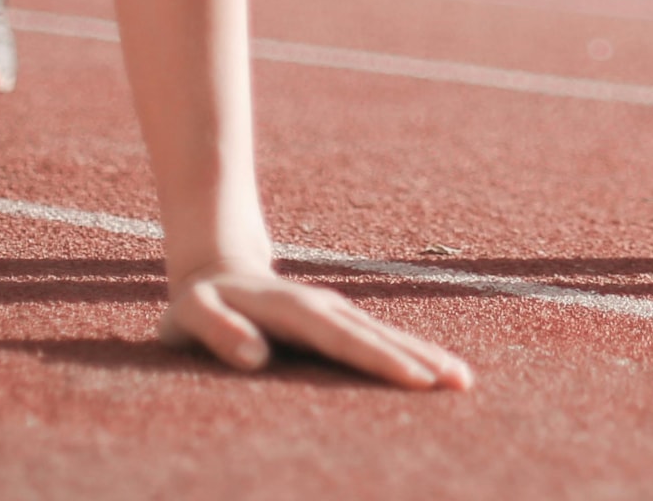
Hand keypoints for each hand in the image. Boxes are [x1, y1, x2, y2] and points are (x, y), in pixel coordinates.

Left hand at [159, 265, 474, 389]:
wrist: (216, 270)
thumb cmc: (198, 303)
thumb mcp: (189, 313)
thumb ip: (218, 330)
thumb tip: (256, 359)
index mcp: (293, 310)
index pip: (343, 339)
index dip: (380, 359)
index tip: (416, 377)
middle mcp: (325, 308)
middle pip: (378, 336)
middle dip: (421, 358)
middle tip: (460, 382)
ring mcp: (337, 313)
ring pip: (387, 336)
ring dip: (426, 356)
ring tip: (463, 380)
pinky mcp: (341, 324)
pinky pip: (380, 341)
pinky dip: (412, 354)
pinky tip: (437, 372)